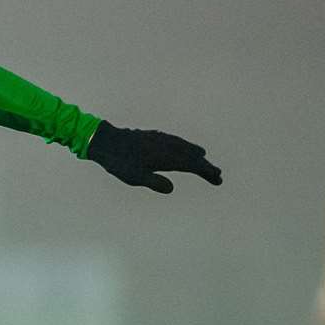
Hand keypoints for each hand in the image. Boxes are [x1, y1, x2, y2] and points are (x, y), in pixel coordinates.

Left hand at [88, 121, 221, 193]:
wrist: (106, 141)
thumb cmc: (119, 162)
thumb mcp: (134, 177)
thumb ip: (154, 182)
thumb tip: (171, 188)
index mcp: (166, 156)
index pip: (192, 165)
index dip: (206, 172)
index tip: (218, 179)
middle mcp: (167, 145)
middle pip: (191, 155)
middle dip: (205, 165)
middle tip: (217, 174)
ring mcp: (160, 139)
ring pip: (183, 146)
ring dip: (195, 154)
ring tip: (204, 160)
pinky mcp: (154, 136)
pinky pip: (175, 141)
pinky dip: (184, 146)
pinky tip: (182, 148)